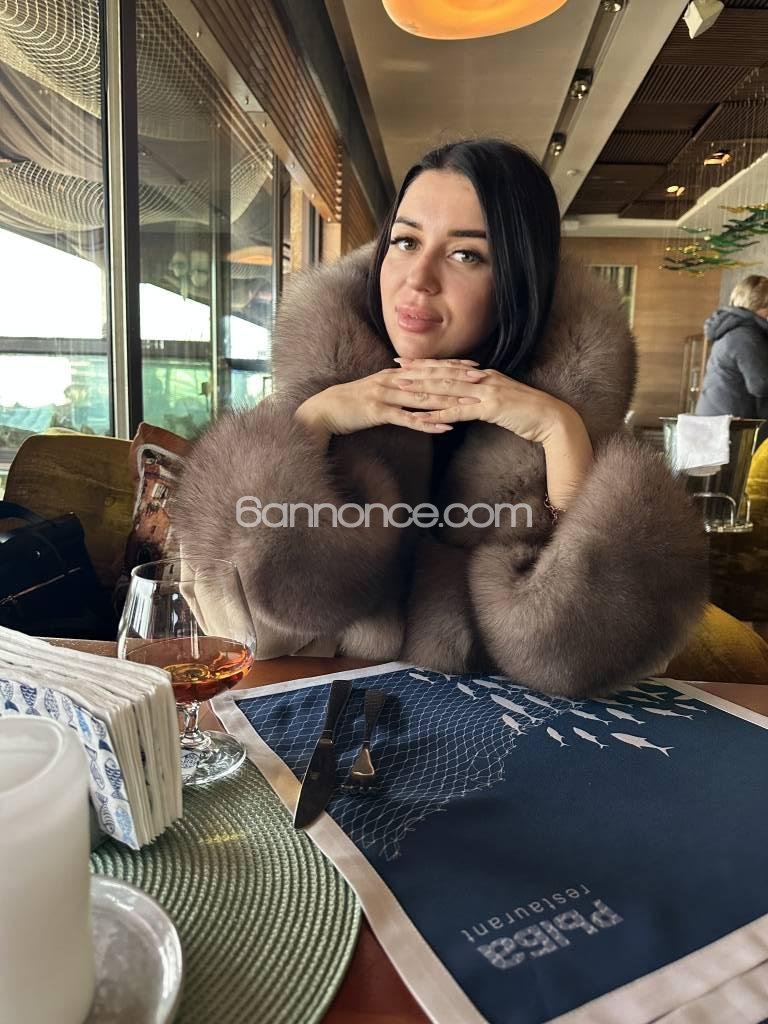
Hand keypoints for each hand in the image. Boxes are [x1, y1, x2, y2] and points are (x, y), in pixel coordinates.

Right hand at [293, 360, 482, 442]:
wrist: (325, 409)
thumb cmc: (352, 402)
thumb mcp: (377, 389)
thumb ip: (398, 386)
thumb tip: (417, 387)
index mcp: (395, 373)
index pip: (430, 366)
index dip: (453, 365)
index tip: (476, 365)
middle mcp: (393, 380)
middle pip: (431, 378)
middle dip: (458, 378)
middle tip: (483, 379)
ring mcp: (386, 395)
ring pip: (424, 397)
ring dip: (449, 401)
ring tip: (471, 404)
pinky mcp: (378, 412)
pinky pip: (408, 418)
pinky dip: (428, 423)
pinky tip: (445, 428)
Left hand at [395, 358, 566, 443]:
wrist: (552, 418)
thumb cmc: (529, 412)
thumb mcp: (503, 399)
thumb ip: (485, 395)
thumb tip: (469, 397)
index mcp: (485, 375)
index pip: (450, 367)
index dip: (428, 364)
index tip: (408, 362)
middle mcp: (483, 378)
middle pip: (444, 373)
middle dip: (418, 371)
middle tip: (395, 368)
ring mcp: (486, 391)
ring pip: (447, 389)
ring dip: (422, 389)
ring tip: (400, 389)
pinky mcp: (491, 408)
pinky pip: (459, 411)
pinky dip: (439, 415)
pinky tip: (422, 418)